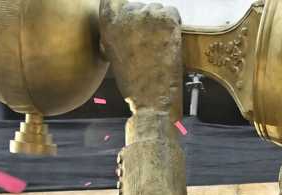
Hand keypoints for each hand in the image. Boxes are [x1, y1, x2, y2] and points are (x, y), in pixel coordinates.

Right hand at [98, 0, 182, 118]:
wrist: (151, 97)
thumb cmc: (132, 81)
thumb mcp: (112, 53)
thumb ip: (114, 32)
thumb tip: (121, 22)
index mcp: (108, 21)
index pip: (113, 0)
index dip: (124, 10)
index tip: (132, 22)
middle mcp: (126, 13)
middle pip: (138, 6)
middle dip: (144, 20)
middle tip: (149, 41)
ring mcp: (148, 14)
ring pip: (156, 8)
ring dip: (159, 23)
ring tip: (159, 45)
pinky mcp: (167, 19)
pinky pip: (172, 12)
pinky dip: (174, 24)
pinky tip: (170, 41)